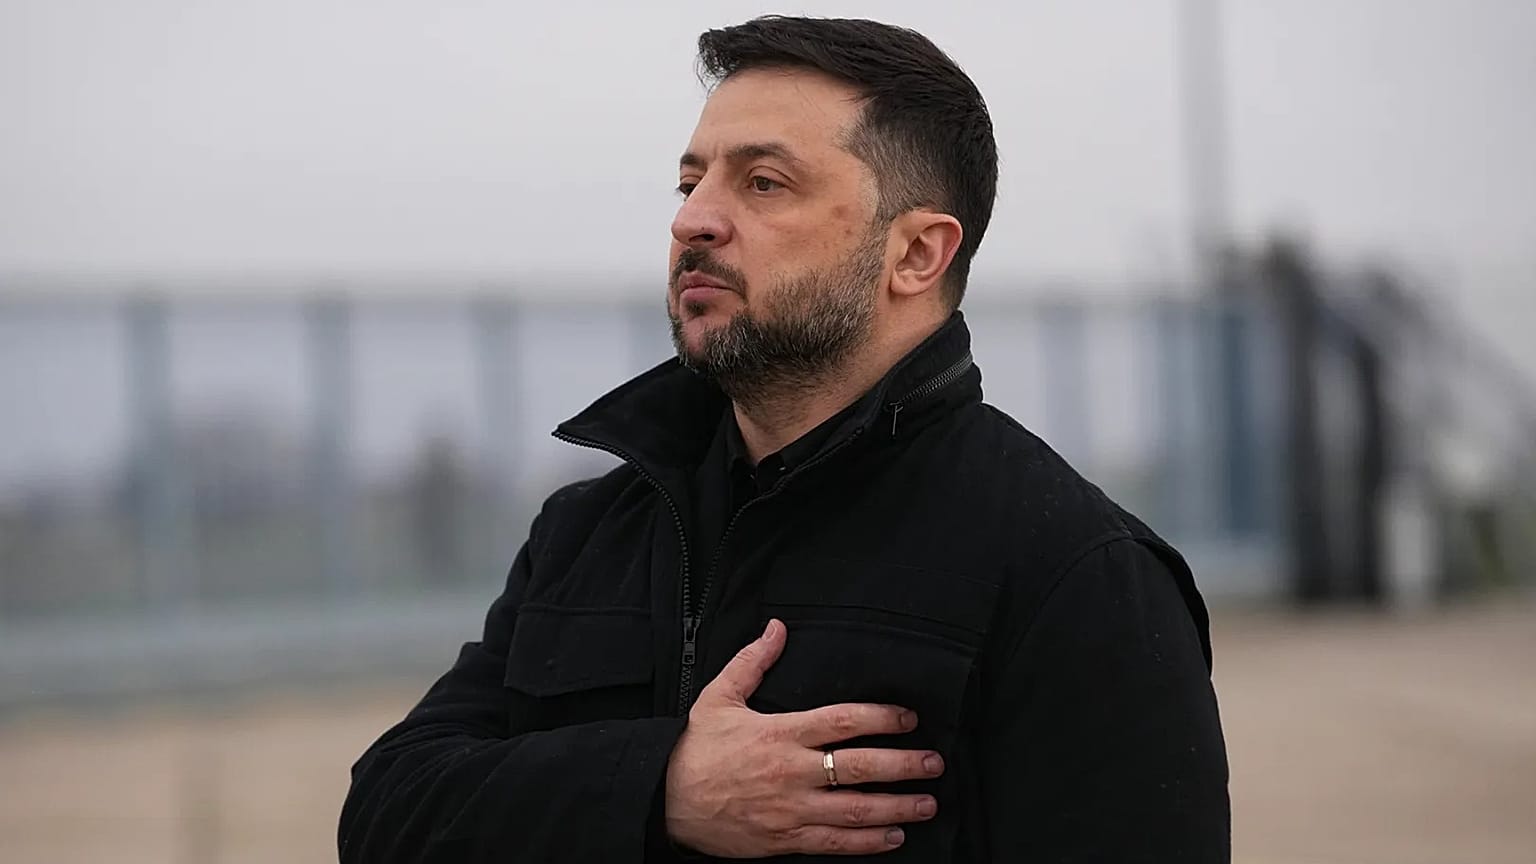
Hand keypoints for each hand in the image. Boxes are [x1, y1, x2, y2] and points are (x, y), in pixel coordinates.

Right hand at [664, 619, 944, 856]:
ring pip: (855, 810)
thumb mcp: (717, 697)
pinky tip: (893, 837)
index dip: (881, 718)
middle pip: (859, 767)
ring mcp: (792, 809)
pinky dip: (868, 843)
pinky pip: (835, 843)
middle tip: (934, 762)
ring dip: (897, 807)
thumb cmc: (694, 750)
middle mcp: (792, 772)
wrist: (665, 801)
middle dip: (903, 765)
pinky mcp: (786, 839)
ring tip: (926, 802)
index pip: (842, 721)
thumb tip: (776, 629)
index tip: (908, 717)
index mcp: (780, 733)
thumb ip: (752, 661)